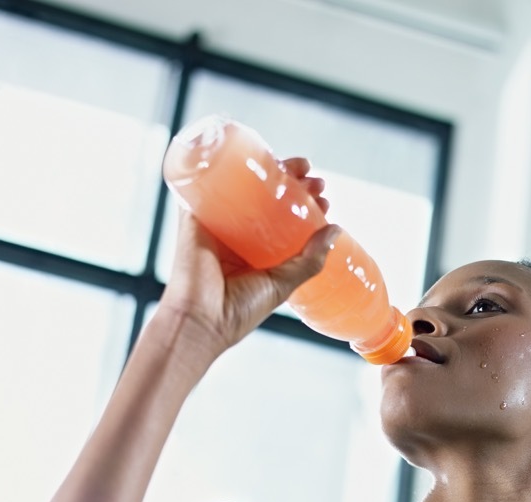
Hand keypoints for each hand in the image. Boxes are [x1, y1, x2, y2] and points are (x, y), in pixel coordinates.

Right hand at [158, 157, 337, 354]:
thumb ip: (309, 260)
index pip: (284, 220)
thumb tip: (335, 229)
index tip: (324, 199)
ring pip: (245, 187)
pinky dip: (226, 165)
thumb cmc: (238, 311)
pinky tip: (249, 153)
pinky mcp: (195, 215)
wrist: (201, 319)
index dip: (306, 206)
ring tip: (300, 167)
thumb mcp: (283, 285)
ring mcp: (217, 224)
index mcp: (256, 254)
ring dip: (270, 171)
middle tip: (316, 181)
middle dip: (295, 184)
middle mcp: (237, 236)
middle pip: (267, 199)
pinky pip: (208, 184)